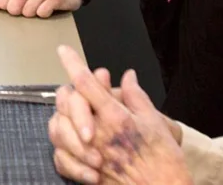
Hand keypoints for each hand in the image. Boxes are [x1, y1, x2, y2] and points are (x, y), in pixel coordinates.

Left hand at [0, 0, 81, 17]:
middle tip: (28, 9)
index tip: (15, 8)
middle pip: (14, 7)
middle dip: (19, 13)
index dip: (7, 8)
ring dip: (33, 14)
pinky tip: (48, 10)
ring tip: (39, 8)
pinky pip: (42, 13)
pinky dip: (44, 15)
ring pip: (28, 11)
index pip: (3, 0)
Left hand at [52, 46, 189, 184]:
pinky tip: (70, 143)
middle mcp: (99, 134)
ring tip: (71, 114)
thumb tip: (128, 76)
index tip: (63, 50)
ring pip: (58, 128)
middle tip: (75, 88)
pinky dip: (61, 148)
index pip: (86, 82)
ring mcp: (89, 154)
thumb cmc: (164, 161)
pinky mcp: (86, 174)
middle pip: (67, 102)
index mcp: (116, 117)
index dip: (72, 62)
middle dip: (67, 91)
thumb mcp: (154, 122)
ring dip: (61, 117)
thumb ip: (136, 96)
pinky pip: (60, 158)